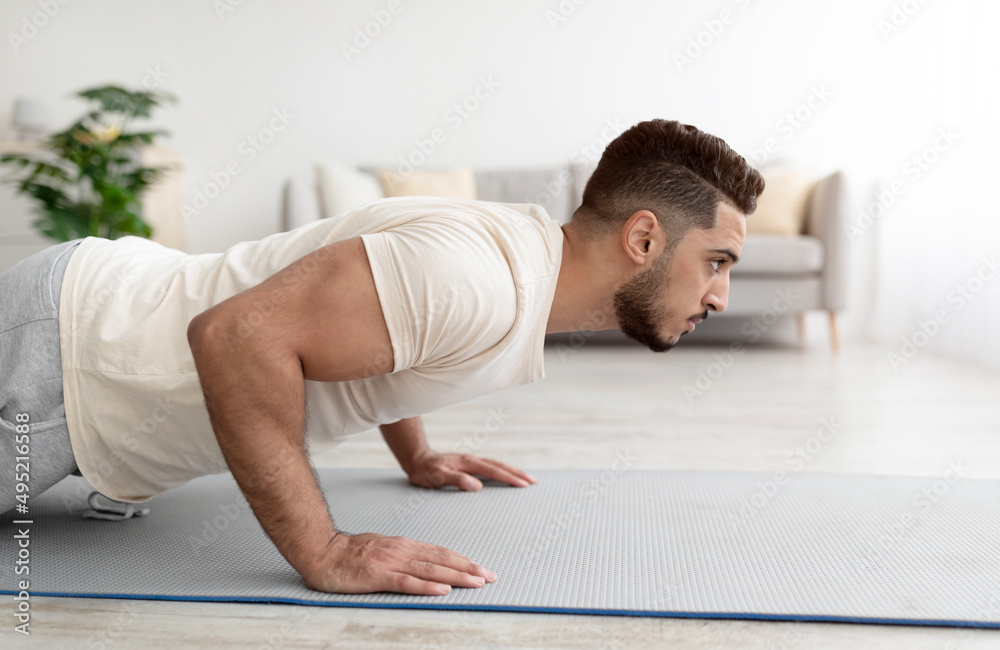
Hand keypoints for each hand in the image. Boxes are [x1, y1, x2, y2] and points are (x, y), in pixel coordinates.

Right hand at [302, 531, 496, 594]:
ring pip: (430, 570)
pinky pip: (406, 582)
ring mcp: (391, 563)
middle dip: (468, 568)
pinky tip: (442, 590)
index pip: (440, 553)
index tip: (482, 568)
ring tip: (476, 581)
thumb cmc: (350, 554)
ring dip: (456, 576)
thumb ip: (404, 557)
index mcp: (404, 546)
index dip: (463, 561)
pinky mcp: (378, 576)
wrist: (322, 551)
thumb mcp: (383, 549)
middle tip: (490, 576)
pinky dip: (427, 586)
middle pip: (441, 560)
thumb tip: (425, 564)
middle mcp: (402, 551)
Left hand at [406, 451, 537, 490]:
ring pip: (497, 465)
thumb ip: (456, 481)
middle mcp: (472, 460)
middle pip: (500, 466)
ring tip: (526, 478)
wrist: (417, 460)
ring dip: (512, 471)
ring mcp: (472, 461)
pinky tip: (507, 475)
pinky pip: (491, 467)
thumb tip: (477, 486)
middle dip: (517, 473)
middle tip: (533, 481)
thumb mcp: (437, 477)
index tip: (523, 484)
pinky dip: (502, 470)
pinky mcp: (470, 465)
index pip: (493, 471)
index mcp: (468, 463)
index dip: (509, 478)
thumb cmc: (425, 471)